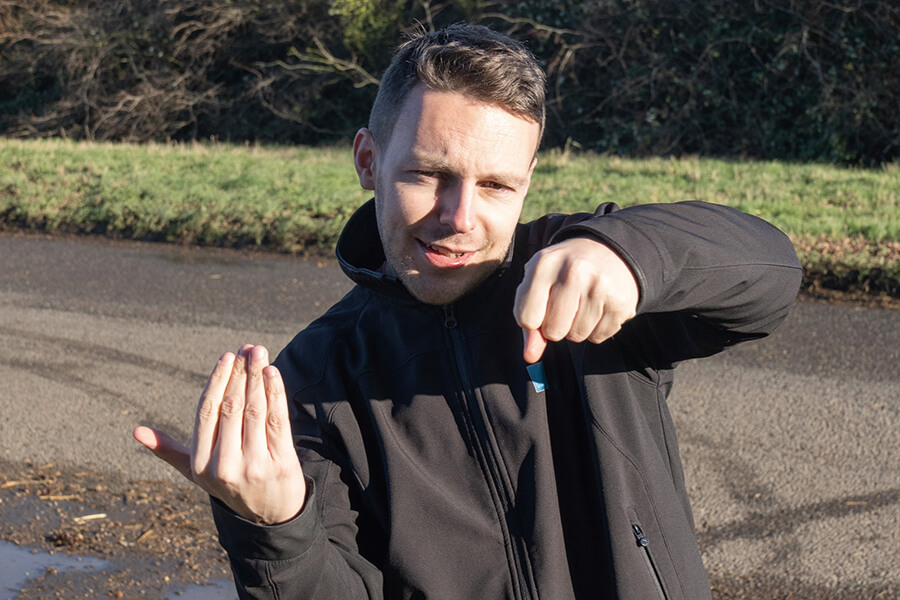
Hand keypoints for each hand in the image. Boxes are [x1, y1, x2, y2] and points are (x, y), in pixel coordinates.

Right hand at [133, 345, 305, 524]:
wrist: (270, 516)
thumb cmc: (229, 485)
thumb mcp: (197, 473)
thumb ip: (170, 451)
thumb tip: (136, 432)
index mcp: (201, 464)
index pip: (207, 412)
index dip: (217, 381)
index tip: (226, 357)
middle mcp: (225, 465)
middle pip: (232, 407)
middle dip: (240, 373)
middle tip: (247, 348)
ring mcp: (254, 465)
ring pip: (254, 410)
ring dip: (258, 376)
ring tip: (260, 353)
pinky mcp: (281, 463)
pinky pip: (277, 421)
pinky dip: (275, 393)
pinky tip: (272, 373)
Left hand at [514, 237, 638, 362]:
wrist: (609, 252)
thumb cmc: (564, 272)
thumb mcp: (538, 283)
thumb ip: (527, 319)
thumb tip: (530, 356)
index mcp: (544, 263)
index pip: (526, 319)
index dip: (532, 322)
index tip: (541, 308)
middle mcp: (573, 271)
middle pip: (553, 331)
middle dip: (555, 327)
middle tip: (564, 306)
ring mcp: (600, 286)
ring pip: (576, 336)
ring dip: (576, 328)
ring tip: (582, 304)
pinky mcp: (620, 302)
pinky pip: (598, 337)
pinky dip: (595, 329)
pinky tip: (598, 308)